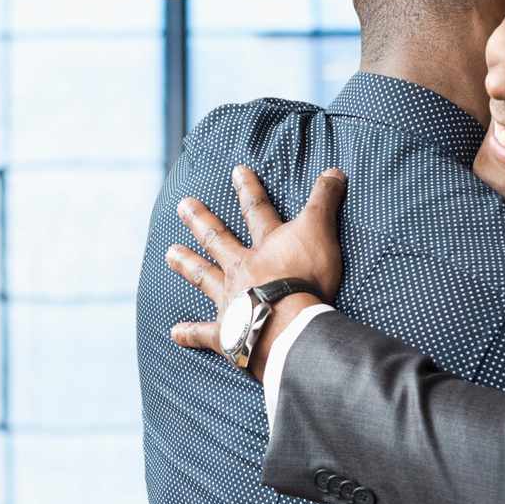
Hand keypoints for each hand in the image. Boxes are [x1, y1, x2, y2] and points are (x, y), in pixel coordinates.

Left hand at [165, 165, 346, 378]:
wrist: (287, 324)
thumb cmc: (306, 278)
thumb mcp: (321, 232)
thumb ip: (325, 202)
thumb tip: (334, 169)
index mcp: (266, 247)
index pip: (257, 211)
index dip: (250, 189)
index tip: (237, 171)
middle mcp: (242, 269)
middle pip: (218, 240)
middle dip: (201, 221)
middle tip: (182, 205)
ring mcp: (231, 300)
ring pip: (204, 278)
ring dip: (187, 264)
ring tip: (170, 253)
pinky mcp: (227, 334)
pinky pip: (205, 333)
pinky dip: (190, 334)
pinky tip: (174, 333)